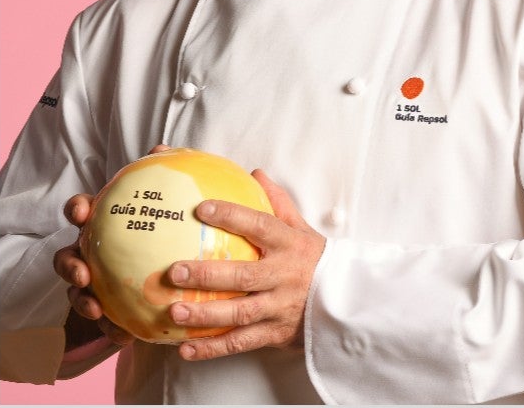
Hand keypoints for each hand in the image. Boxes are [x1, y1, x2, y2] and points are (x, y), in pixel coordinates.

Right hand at [53, 144, 176, 347]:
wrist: (171, 277)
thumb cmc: (164, 232)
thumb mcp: (168, 204)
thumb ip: (162, 176)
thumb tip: (161, 148)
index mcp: (103, 225)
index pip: (82, 211)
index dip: (77, 210)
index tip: (82, 214)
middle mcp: (91, 253)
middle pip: (67, 255)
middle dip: (68, 264)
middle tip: (82, 272)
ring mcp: (94, 283)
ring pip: (76, 293)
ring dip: (81, 301)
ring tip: (96, 309)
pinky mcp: (107, 312)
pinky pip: (104, 323)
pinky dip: (111, 329)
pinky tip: (126, 336)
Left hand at [167, 169, 325, 360]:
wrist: (349, 303)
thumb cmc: (316, 260)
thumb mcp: (302, 229)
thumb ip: (277, 203)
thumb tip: (254, 172)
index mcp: (289, 245)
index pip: (260, 226)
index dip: (232, 216)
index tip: (202, 208)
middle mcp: (284, 277)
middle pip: (243, 276)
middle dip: (207, 274)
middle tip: (174, 271)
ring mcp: (280, 308)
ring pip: (240, 314)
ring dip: (205, 316)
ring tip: (174, 312)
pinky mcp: (276, 334)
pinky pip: (242, 343)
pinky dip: (213, 349)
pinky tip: (185, 349)